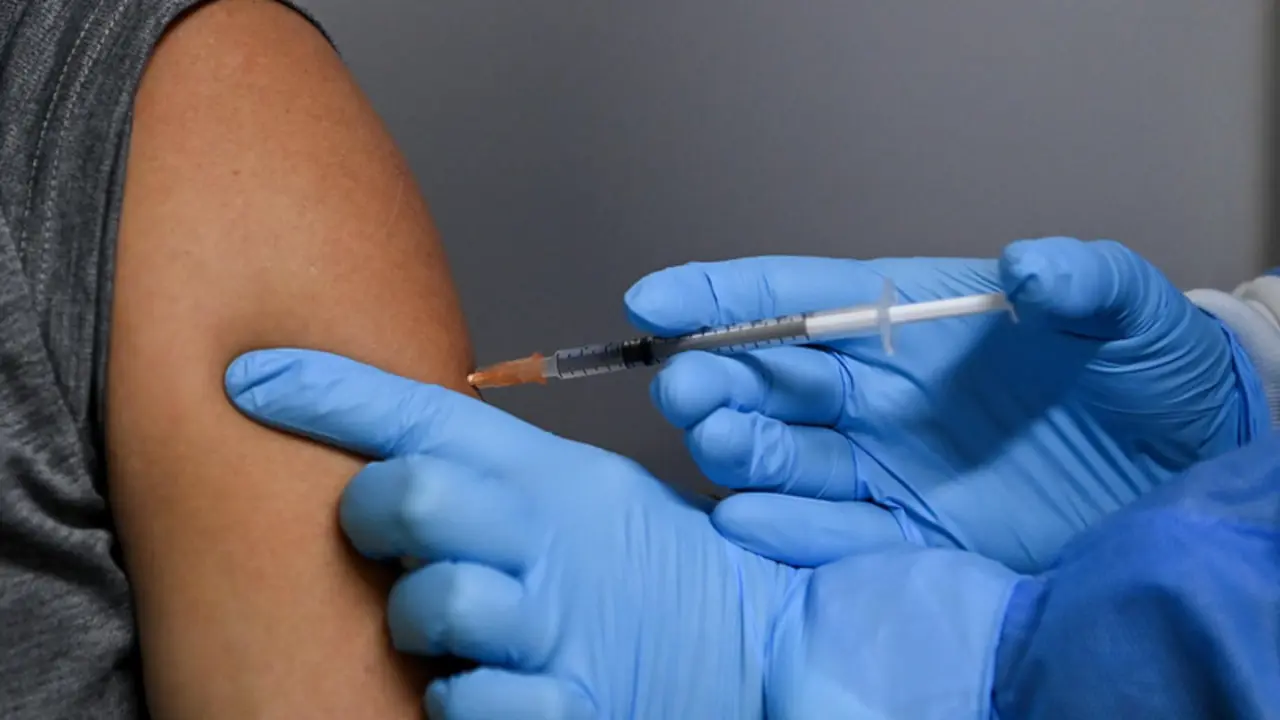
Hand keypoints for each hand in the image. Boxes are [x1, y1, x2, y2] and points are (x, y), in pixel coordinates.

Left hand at [223, 349, 794, 718]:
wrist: (748, 645)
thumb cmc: (644, 566)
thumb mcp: (573, 489)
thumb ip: (485, 466)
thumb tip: (379, 447)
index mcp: (551, 475)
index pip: (425, 415)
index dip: (328, 391)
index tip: (250, 378)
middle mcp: (551, 541)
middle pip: (413, 496)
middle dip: (376, 513)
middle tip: (384, 529)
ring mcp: (559, 627)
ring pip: (433, 605)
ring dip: (421, 619)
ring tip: (453, 624)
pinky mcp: (570, 707)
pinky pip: (466, 703)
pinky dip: (461, 697)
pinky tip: (486, 681)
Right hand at [625, 237, 1268, 571]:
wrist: (1185, 468)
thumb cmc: (1148, 373)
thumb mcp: (1129, 312)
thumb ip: (1083, 280)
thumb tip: (1030, 267)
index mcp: (905, 320)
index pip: (795, 299)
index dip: (720, 296)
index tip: (653, 300)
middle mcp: (876, 392)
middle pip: (766, 378)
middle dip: (711, 375)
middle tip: (684, 385)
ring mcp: (883, 465)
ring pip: (779, 454)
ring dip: (736, 446)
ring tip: (719, 436)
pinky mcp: (905, 534)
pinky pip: (828, 533)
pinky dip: (782, 527)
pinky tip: (746, 516)